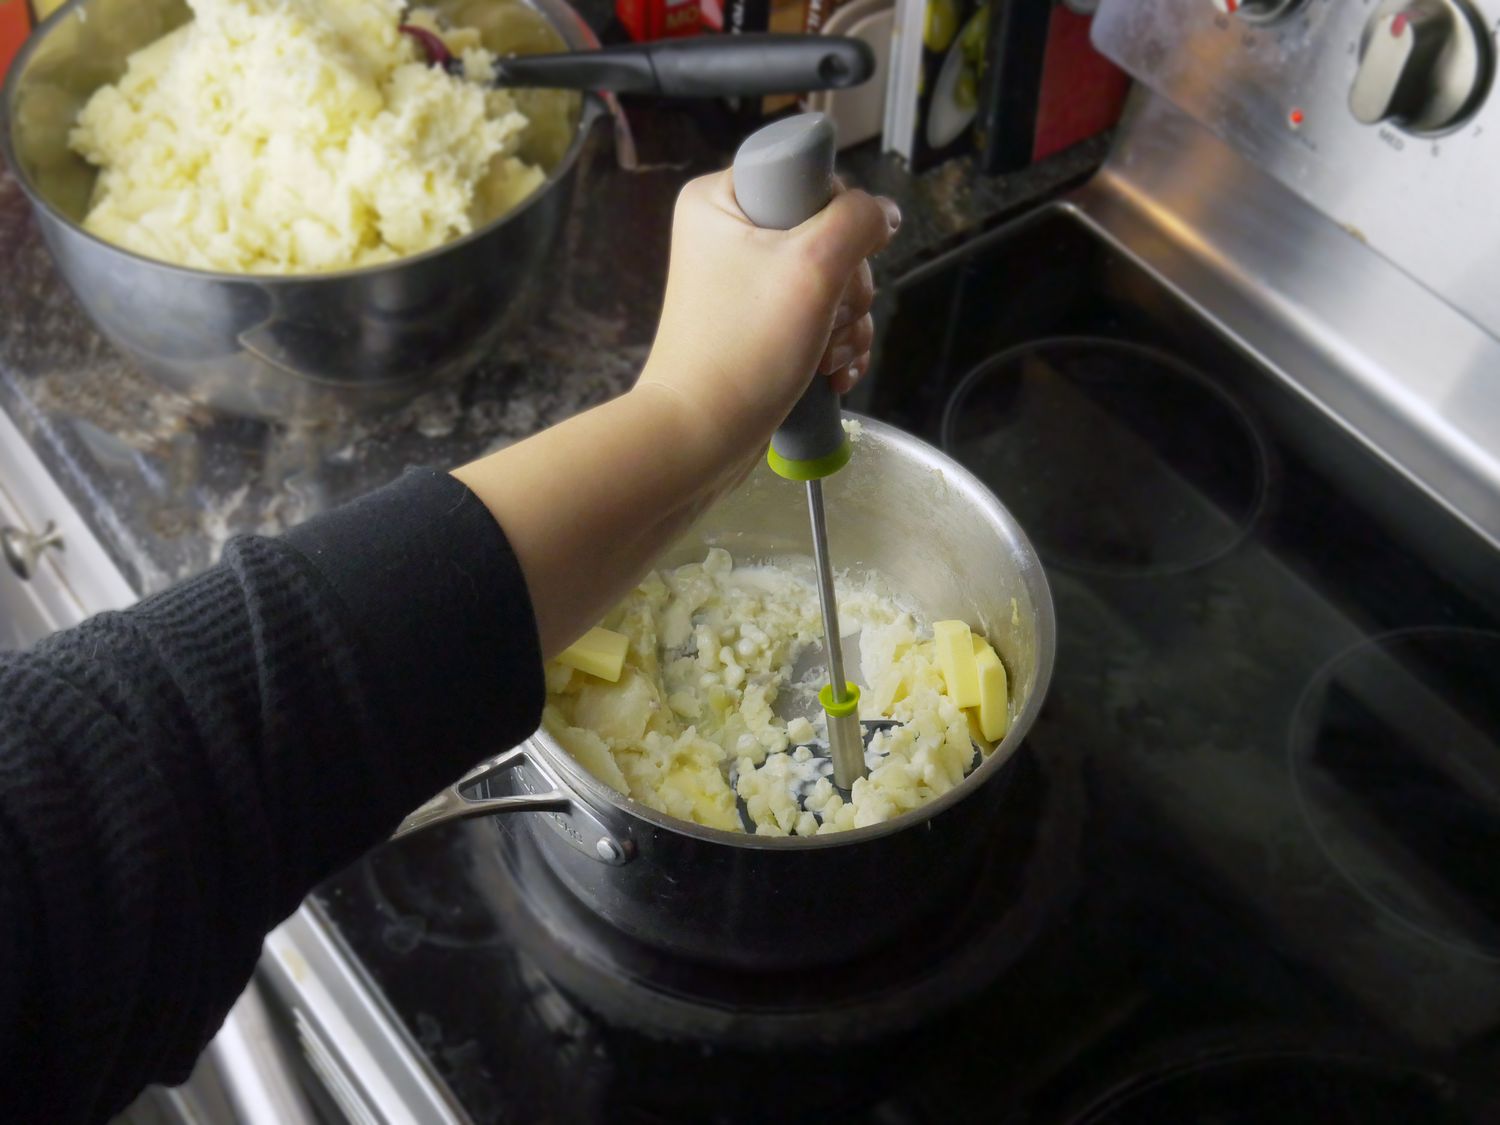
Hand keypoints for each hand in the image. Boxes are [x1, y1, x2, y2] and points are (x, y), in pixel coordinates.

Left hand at [453, 169, 897, 658]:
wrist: (700, 438)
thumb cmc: (744, 349)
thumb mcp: (813, 267)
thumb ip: (858, 222)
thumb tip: (885, 212)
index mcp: (721, 200)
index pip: (809, 177)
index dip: (837, 219)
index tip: (828, 263)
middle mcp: (728, 235)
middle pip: (828, 234)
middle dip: (846, 287)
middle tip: (824, 320)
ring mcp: (743, 283)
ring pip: (832, 282)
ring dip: (846, 324)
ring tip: (825, 357)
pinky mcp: (758, 326)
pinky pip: (818, 318)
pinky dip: (834, 346)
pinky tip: (832, 373)